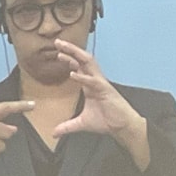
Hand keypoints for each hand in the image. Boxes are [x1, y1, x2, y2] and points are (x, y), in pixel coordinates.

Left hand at [48, 42, 148, 164]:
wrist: (121, 127)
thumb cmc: (106, 120)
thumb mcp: (81, 124)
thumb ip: (67, 126)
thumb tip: (54, 133)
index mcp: (89, 84)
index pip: (78, 66)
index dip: (68, 58)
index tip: (57, 52)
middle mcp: (95, 80)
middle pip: (82, 59)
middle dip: (70, 49)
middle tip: (58, 42)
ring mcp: (100, 83)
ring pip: (88, 63)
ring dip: (76, 54)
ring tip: (64, 49)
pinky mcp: (105, 90)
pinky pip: (93, 81)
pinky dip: (83, 77)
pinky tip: (73, 74)